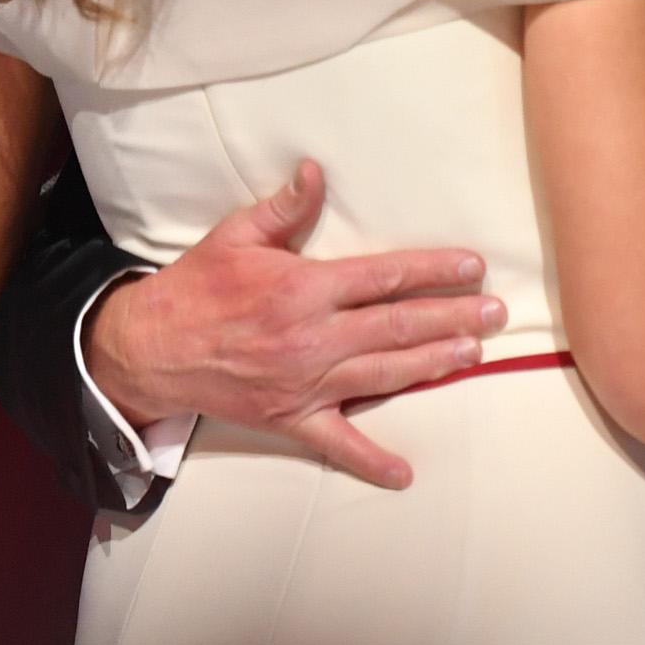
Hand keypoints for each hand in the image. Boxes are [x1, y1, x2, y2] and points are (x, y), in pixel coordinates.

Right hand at [81, 160, 500, 489]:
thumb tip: (316, 171)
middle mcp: (311, 338)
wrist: (147, 350)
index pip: (384, 277)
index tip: (472, 267)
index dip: (433, 271)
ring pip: (383, 376)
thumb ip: (284, 208)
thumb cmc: (196, 287)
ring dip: (433, 366)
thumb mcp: (236, 237)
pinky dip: (371, 461)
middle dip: (452, 318)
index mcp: (302, 289)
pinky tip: (405, 473)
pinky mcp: (290, 419)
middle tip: (497, 313)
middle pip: (397, 326)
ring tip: (474, 354)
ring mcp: (304, 384)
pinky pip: (336, 444)